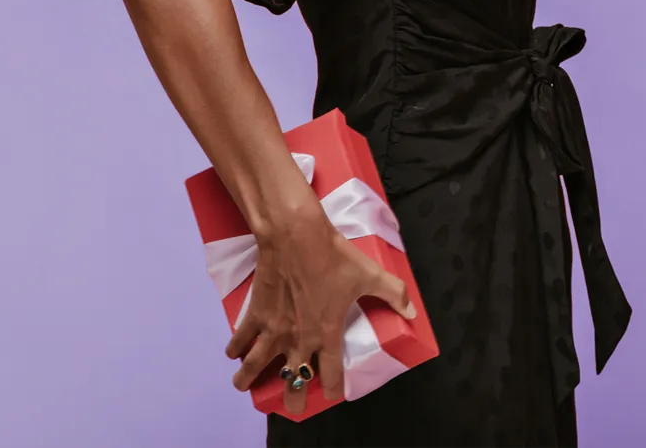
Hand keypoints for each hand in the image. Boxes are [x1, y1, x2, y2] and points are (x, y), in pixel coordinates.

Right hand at [225, 205, 414, 412]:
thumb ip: (393, 294)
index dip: (332, 388)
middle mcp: (298, 338)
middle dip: (292, 396)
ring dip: (248, 378)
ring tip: (244, 386)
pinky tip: (233, 353)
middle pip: (292, 378)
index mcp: (326, 333)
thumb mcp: (370, 274)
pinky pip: (241, 338)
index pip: (331, 372)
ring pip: (256, 365)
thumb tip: (413, 311)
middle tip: (291, 406)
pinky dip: (235, 347)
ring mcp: (273, 329)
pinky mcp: (255, 314)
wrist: (296, 237)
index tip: (332, 396)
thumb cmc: (334, 257)